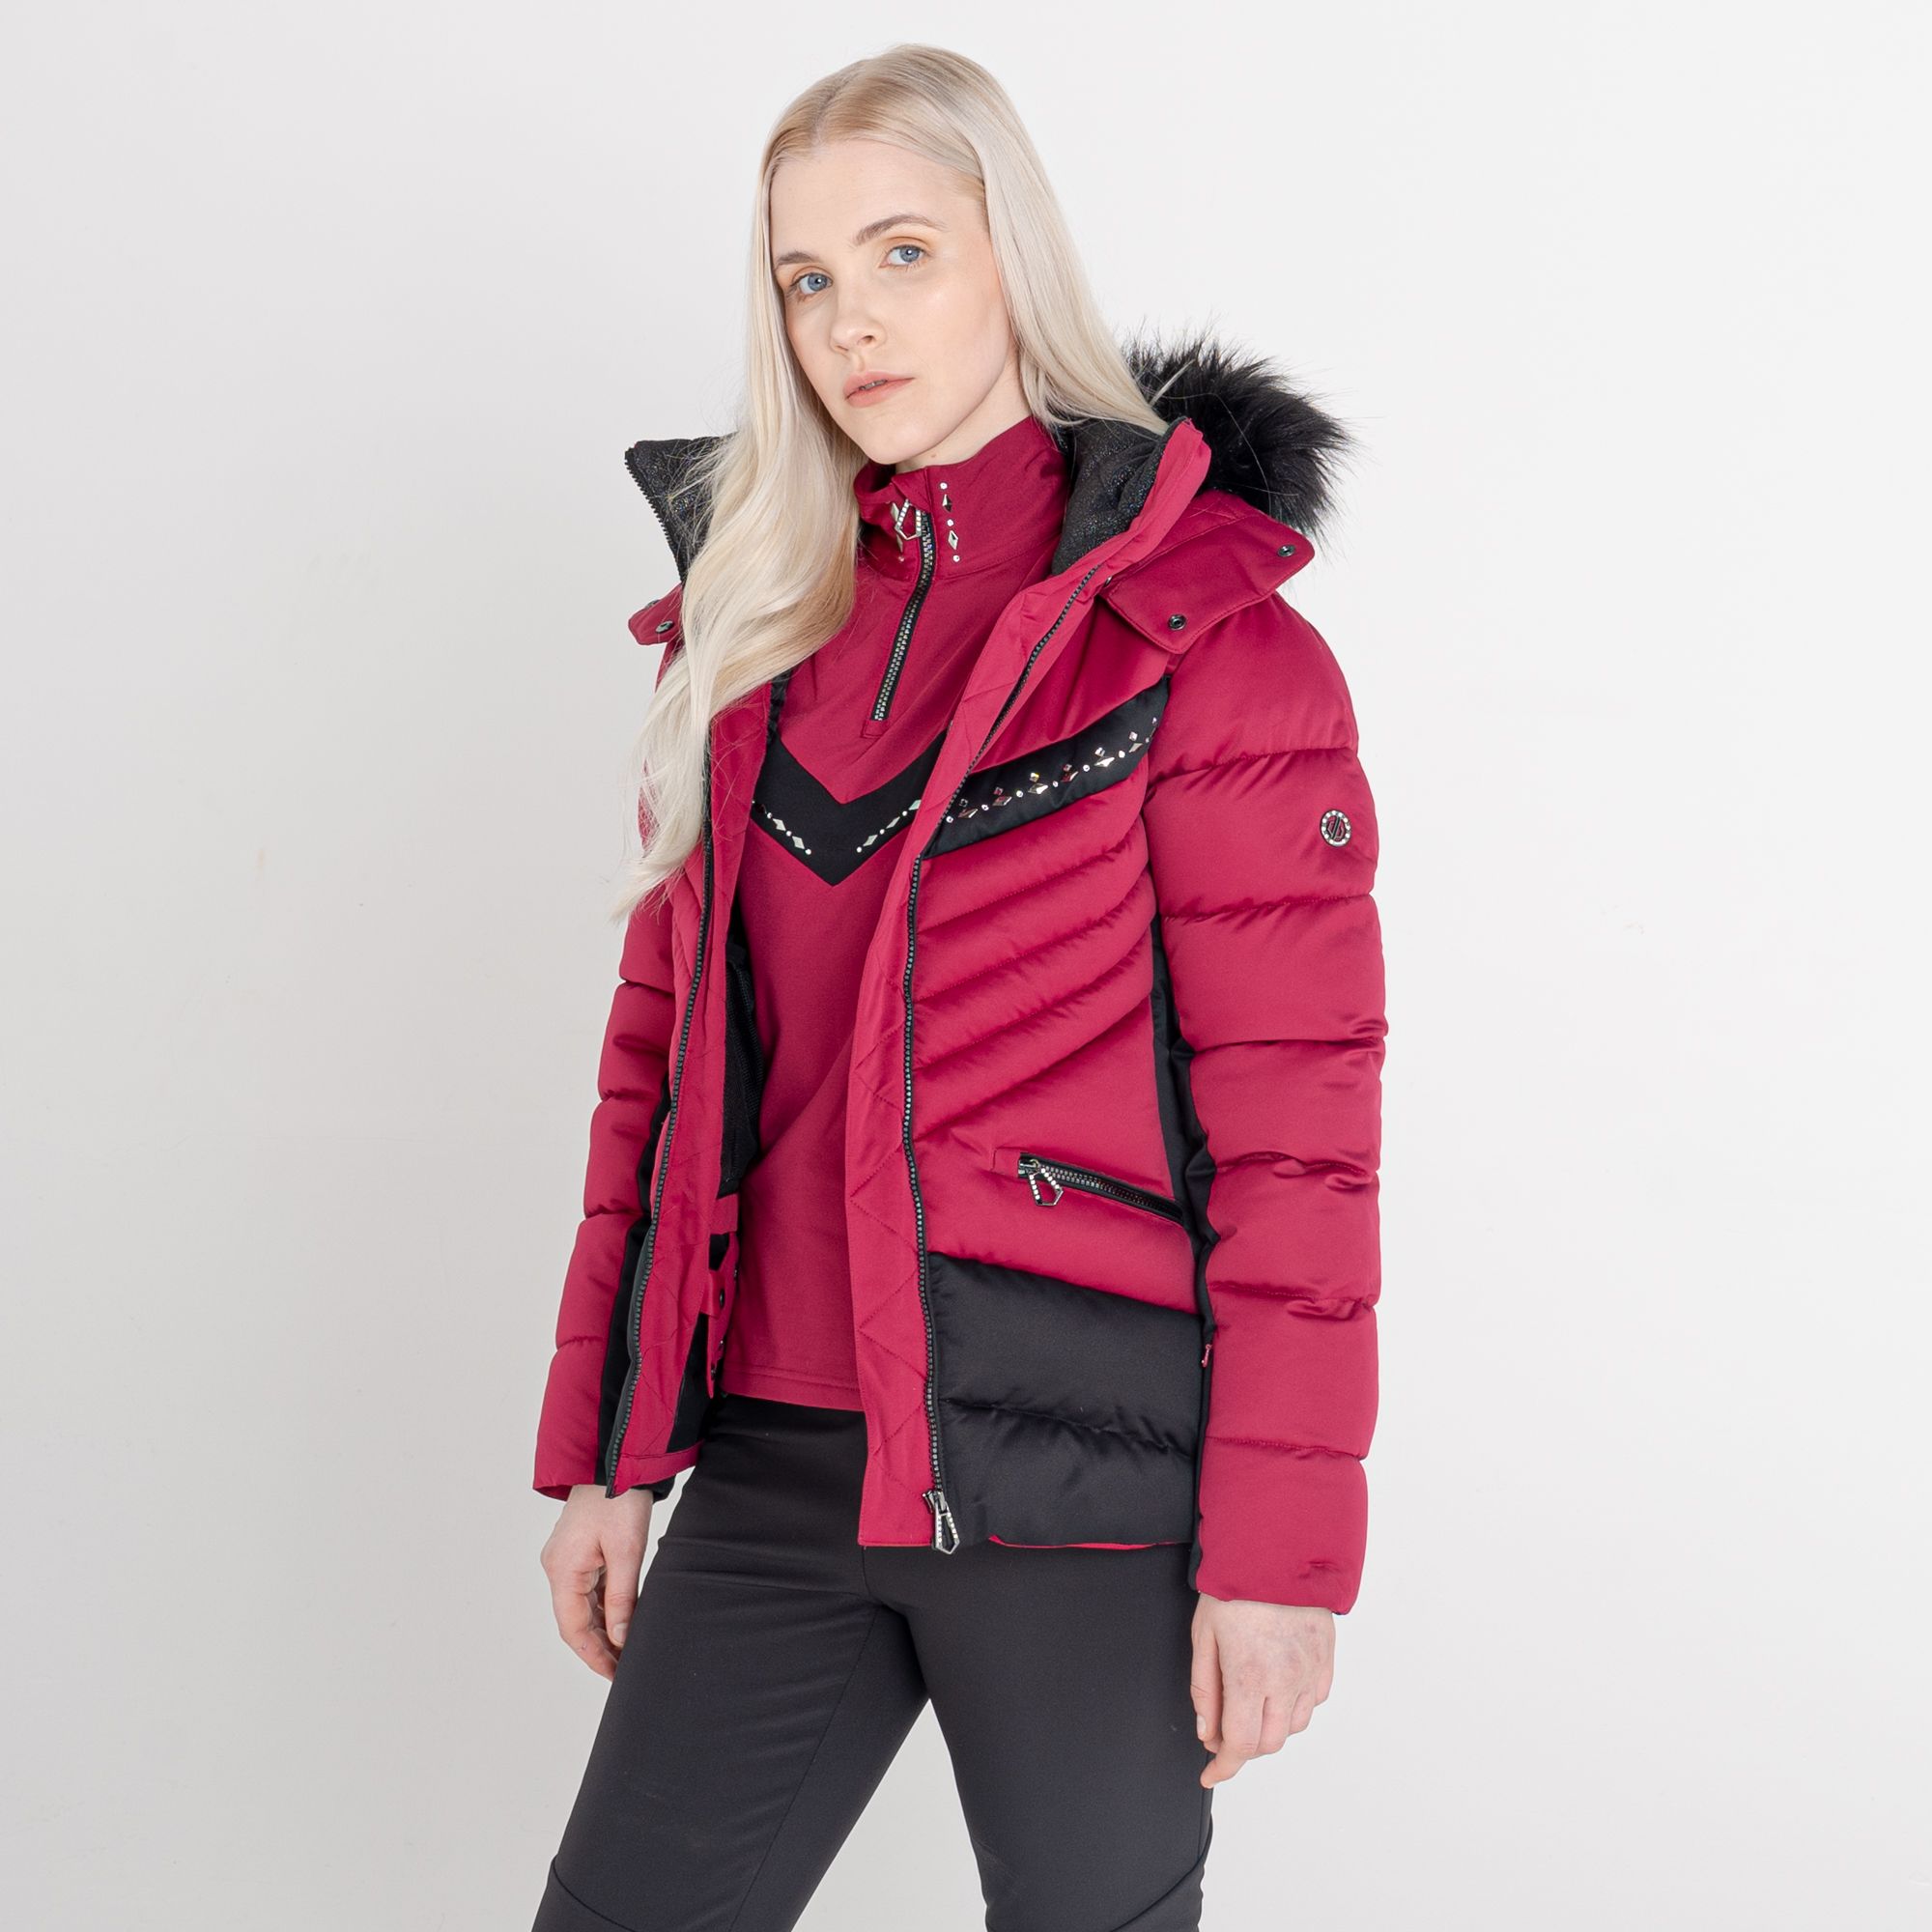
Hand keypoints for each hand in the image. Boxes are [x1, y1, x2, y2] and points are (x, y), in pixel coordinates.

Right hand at [540, 1484, 654, 1679]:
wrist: (617, 1459)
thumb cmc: (619, 1500)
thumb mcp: (626, 1552)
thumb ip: (622, 1598)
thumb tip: (622, 1639)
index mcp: (562, 1570)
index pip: (573, 1628)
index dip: (593, 1655)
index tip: (614, 1675)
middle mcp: (557, 1568)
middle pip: (576, 1621)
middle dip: (600, 1647)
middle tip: (625, 1670)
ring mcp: (566, 1560)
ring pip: (583, 1607)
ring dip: (604, 1630)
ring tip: (627, 1653)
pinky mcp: (579, 1553)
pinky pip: (589, 1590)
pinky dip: (605, 1609)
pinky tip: (624, 1622)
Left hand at [1190, 1596, 1334, 1785]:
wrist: (1277, 1548)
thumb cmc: (1235, 1586)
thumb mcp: (1204, 1634)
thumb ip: (1204, 1689)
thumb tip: (1207, 1732)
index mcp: (1250, 1675)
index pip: (1241, 1745)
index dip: (1223, 1766)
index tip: (1211, 1773)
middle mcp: (1286, 1680)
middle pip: (1269, 1743)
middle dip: (1244, 1745)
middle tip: (1224, 1729)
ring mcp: (1311, 1670)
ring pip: (1294, 1726)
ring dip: (1270, 1726)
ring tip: (1249, 1700)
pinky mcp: (1326, 1658)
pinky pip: (1314, 1700)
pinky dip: (1294, 1705)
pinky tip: (1277, 1686)